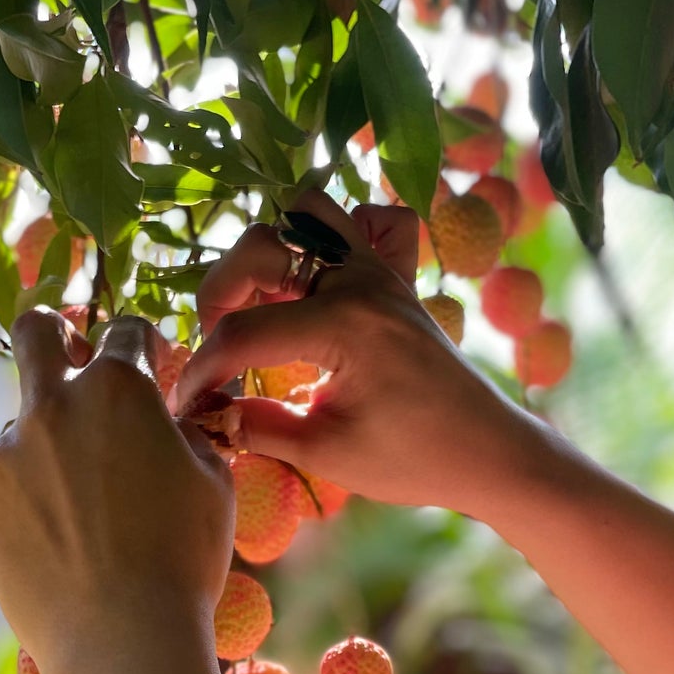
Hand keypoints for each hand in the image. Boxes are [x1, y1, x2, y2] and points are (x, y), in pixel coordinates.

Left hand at [0, 310, 234, 673]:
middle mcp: (52, 408)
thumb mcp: (214, 485)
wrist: (121, 642)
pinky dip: (34, 505)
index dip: (148, 347)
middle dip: (55, 333)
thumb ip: (188, 435)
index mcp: (117, 388)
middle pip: (35, 333)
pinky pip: (10, 492)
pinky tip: (65, 549)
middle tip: (73, 360)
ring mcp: (8, 459)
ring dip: (51, 445)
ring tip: (88, 508)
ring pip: (23, 427)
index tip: (158, 372)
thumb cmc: (182, 559)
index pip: (128, 331)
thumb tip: (171, 425)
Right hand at [175, 192, 544, 520]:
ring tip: (259, 307)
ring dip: (270, 253)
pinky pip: (370, 221)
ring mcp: (382, 272)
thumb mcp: (326, 453)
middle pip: (260, 248)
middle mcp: (361, 280)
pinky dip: (338, 234)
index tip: (184, 407)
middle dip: (221, 297)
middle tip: (220, 352)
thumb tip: (207, 413)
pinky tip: (319, 280)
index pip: (242, 333)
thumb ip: (257, 427)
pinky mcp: (396, 279)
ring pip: (308, 213)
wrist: (489, 453)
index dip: (202, 372)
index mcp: (345, 323)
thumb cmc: (415, 460)